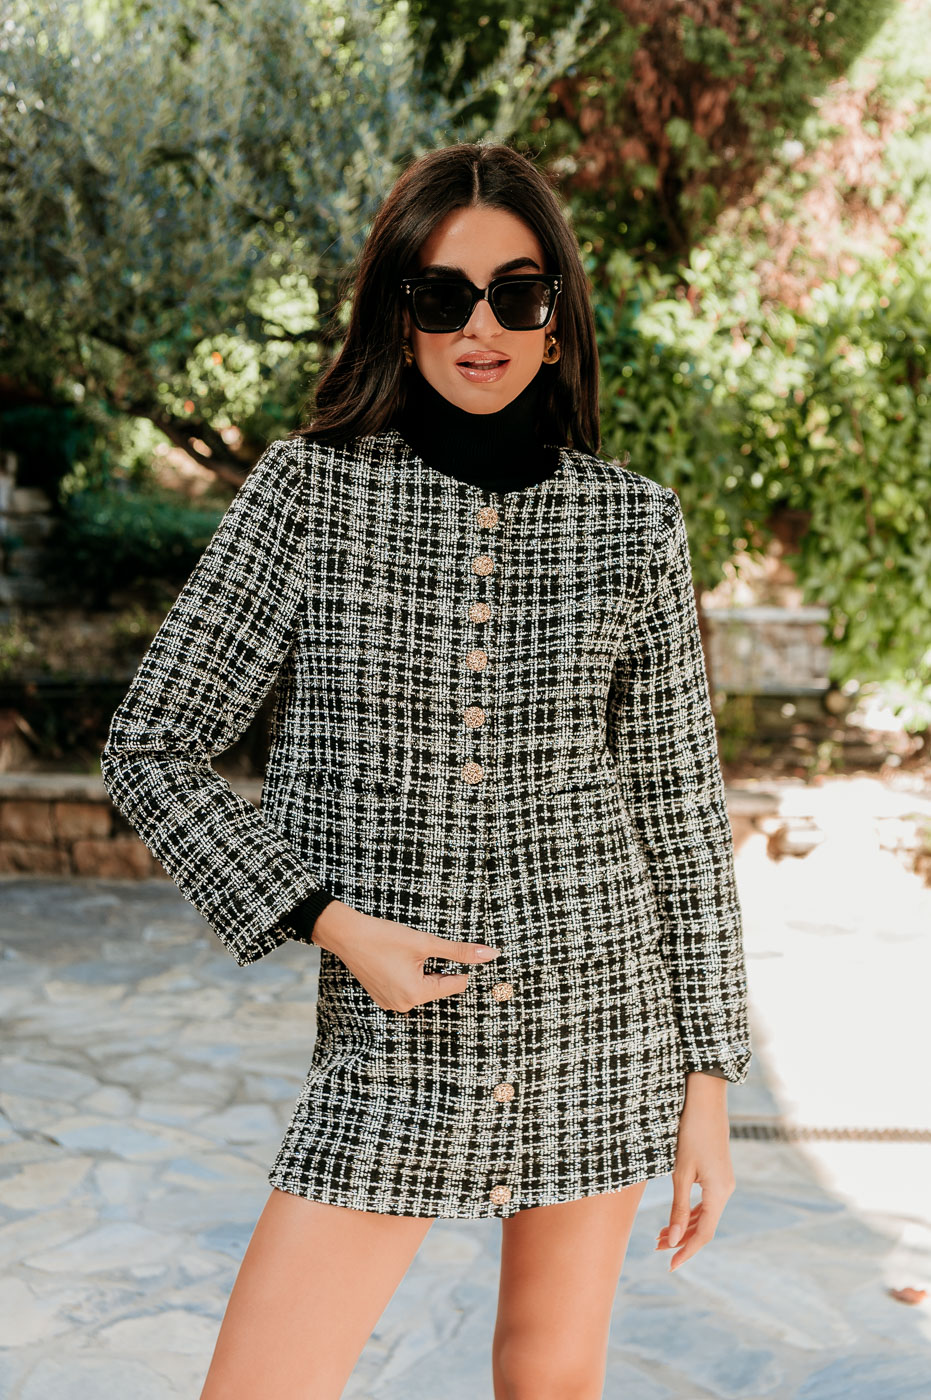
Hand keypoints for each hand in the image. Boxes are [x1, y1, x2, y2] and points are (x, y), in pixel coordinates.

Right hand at [311, 900, 500, 1012]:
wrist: (347, 935)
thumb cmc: (384, 937)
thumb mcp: (426, 942)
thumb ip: (460, 951)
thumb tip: (491, 955)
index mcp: (416, 994)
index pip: (455, 985)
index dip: (458, 965)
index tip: (449, 950)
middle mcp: (404, 1005)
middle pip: (438, 986)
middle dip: (438, 968)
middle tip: (421, 950)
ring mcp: (391, 1003)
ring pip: (422, 987)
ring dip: (423, 971)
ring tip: (406, 953)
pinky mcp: (382, 996)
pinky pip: (406, 988)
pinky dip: (409, 975)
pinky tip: (398, 959)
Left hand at [655, 1072, 734, 1271]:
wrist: (705, 1099)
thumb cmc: (690, 1132)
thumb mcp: (681, 1171)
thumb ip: (678, 1207)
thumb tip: (675, 1239)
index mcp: (719, 1193)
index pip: (704, 1234)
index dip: (687, 1252)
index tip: (670, 1266)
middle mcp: (726, 1190)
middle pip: (705, 1226)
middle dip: (681, 1240)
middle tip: (656, 1248)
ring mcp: (724, 1181)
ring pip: (706, 1214)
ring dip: (685, 1226)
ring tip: (660, 1236)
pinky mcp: (718, 1173)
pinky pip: (707, 1201)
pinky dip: (691, 1212)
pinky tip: (676, 1217)